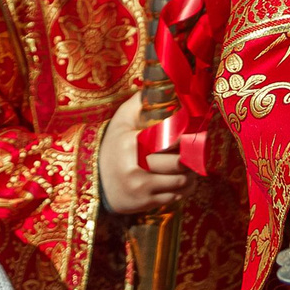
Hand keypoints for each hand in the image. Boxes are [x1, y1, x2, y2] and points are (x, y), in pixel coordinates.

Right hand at [99, 91, 192, 216]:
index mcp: (132, 143)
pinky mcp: (145, 203)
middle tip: (195, 153)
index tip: (193, 135)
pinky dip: (183, 190)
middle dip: (191, 159)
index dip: (186, 139)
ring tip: (191, 168)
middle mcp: (137, 166)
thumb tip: (157, 87)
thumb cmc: (112, 147)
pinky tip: (182, 181)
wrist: (93, 182)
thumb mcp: (119, 123)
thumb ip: (138, 104)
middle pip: (180, 163)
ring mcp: (141, 187)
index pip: (170, 140)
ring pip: (181, 182)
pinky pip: (175, 197)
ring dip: (191, 175)